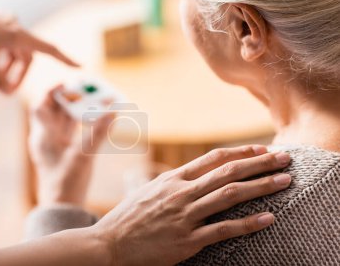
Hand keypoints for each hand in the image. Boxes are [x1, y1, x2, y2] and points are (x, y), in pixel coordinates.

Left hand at [0, 2, 78, 92]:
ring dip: (6, 67)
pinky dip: (0, 57)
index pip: (48, 49)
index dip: (65, 59)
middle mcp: (15, 27)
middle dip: (17, 75)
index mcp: (17, 35)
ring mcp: (5, 23)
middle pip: (26, 57)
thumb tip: (9, 93)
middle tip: (2, 90)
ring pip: (14, 51)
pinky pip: (5, 43)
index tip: (79, 66)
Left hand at [29, 85, 113, 205]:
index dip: (51, 91)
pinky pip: (74, 130)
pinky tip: (98, 119)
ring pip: (65, 119)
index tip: (67, 82)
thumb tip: (112, 111)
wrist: (62, 207)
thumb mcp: (83, 156)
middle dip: (70, 98)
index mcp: (43, 136)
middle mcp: (47, 137)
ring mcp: (56, 144)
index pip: (41, 106)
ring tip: (95, 100)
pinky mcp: (65, 151)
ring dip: (78, 109)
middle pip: (55, 109)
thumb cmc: (66, 183)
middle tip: (87, 90)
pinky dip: (84, 122)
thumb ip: (97, 133)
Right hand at [92, 145, 291, 265]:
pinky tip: (268, 219)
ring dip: (261, 187)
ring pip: (230, 196)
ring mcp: (184, 216)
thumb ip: (174, 181)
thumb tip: (194, 173)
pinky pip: (223, 230)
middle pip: (227, 173)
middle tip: (284, 158)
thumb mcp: (150, 190)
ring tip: (285, 181)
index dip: (240, 153)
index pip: (213, 159)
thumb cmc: (129, 216)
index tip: (260, 151)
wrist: (110, 243)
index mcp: (172, 178)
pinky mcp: (187, 240)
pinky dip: (248, 224)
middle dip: (260, 164)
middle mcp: (181, 192)